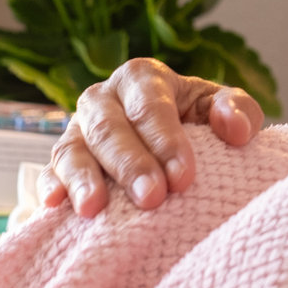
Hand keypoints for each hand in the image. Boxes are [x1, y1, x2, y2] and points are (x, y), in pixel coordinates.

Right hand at [40, 58, 263, 216]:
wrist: (171, 143)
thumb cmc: (198, 122)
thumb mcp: (221, 109)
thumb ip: (238, 110)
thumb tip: (235, 127)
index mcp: (142, 78)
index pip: (150, 105)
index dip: (166, 140)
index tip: (184, 177)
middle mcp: (103, 99)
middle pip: (109, 128)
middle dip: (130, 163)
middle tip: (152, 198)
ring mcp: (76, 130)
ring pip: (72, 149)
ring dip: (83, 178)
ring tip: (94, 209)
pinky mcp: (60, 162)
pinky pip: (49, 171)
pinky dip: (50, 186)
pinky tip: (55, 206)